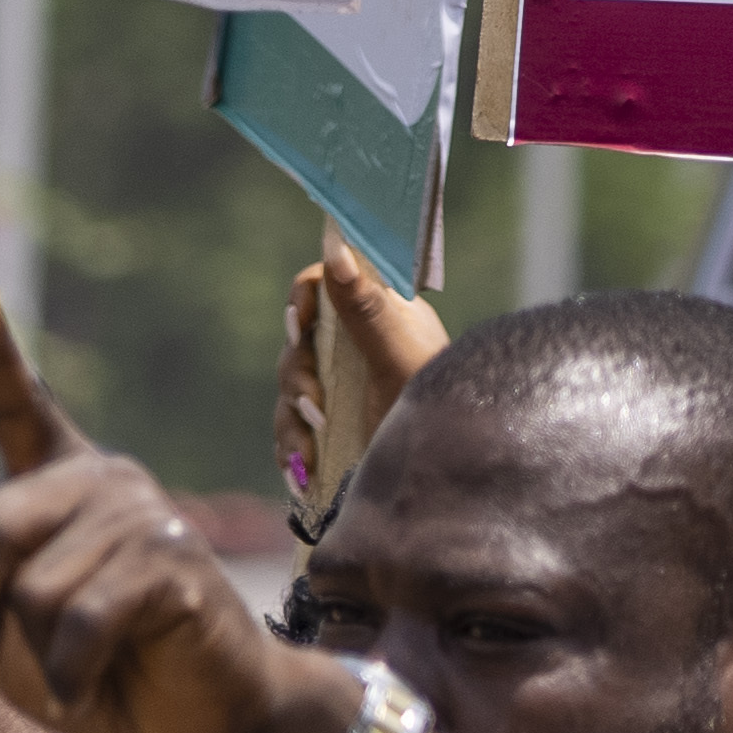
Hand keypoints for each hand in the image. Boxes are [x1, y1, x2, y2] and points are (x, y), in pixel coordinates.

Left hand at [0, 280, 324, 732]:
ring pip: (36, 587)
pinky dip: (68, 672)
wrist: (204, 717)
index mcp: (58, 485)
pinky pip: (82, 619)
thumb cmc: (102, 674)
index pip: (21, 404)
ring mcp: (143, 514)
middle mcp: (103, 480)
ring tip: (70, 675)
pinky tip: (85, 687)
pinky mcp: (174, 561)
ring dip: (35, 657)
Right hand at [276, 234, 443, 531]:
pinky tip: (302, 473)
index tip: (300, 328)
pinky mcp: (330, 430)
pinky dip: (291, 452)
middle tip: (317, 407)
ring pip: (287, 391)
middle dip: (297, 378)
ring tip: (313, 449)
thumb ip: (365, 307)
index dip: (302, 302)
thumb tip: (336, 247)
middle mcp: (357, 349)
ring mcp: (341, 390)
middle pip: (296, 343)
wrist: (446, 486)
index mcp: (381, 318)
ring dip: (292, 422)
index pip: (322, 286)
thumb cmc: (439, 416)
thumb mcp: (398, 360)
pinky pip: (289, 431)